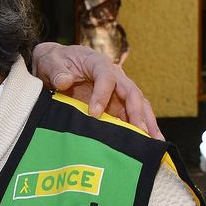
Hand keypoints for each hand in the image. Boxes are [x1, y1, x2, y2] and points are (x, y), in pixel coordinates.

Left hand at [31, 42, 162, 138]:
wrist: (56, 66)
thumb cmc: (55, 61)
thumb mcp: (50, 61)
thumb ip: (56, 70)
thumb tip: (65, 81)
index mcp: (99, 63)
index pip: (107, 78)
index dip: (102, 95)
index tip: (94, 113)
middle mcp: (115, 76)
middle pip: (131, 93)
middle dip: (137, 112)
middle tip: (141, 132)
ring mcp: (118, 92)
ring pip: (138, 106)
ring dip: (147, 123)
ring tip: (156, 143)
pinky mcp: (117, 105)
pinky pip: (132, 116)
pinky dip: (140, 129)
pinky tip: (147, 144)